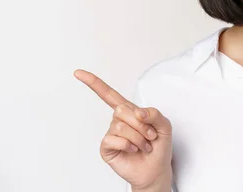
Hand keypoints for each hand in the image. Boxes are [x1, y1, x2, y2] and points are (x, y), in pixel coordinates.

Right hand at [74, 69, 172, 190]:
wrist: (156, 169)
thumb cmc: (159, 146)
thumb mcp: (164, 125)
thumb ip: (154, 113)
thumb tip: (137, 112)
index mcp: (130, 111)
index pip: (109, 94)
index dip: (94, 83)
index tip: (78, 73)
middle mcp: (118, 120)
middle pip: (121, 109)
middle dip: (140, 124)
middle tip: (150, 135)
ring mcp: (111, 134)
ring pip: (120, 126)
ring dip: (138, 137)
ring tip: (144, 145)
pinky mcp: (107, 147)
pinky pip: (113, 139)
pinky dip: (128, 145)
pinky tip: (133, 150)